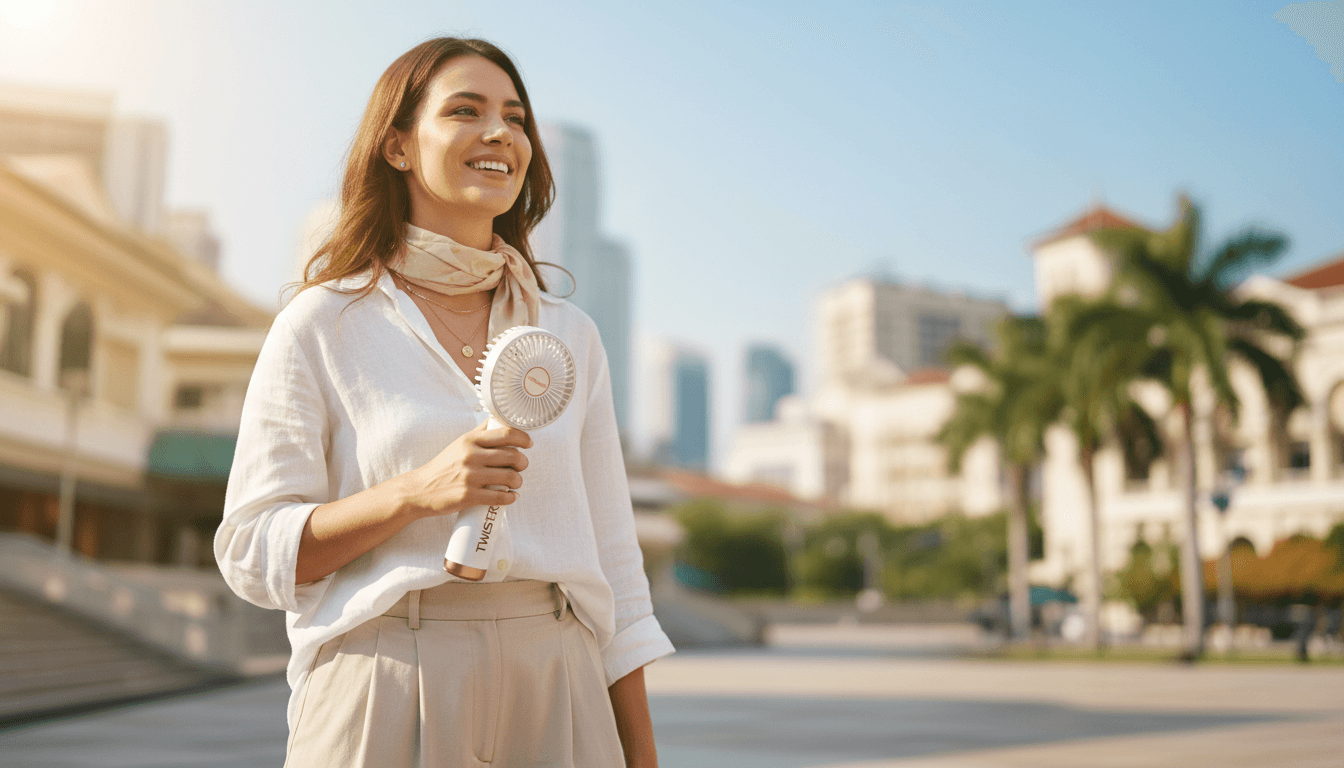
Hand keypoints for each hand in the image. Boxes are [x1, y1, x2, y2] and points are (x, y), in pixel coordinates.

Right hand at [403, 421, 531, 517]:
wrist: (421, 489)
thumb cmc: (444, 465)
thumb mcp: (460, 443)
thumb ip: (480, 432)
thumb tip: (498, 419)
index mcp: (470, 440)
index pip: (506, 434)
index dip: (523, 438)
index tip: (528, 444)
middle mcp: (471, 456)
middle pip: (512, 456)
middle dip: (523, 462)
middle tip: (521, 466)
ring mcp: (470, 476)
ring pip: (510, 477)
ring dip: (518, 481)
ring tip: (515, 483)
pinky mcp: (469, 496)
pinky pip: (500, 497)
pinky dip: (510, 497)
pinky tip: (511, 496)